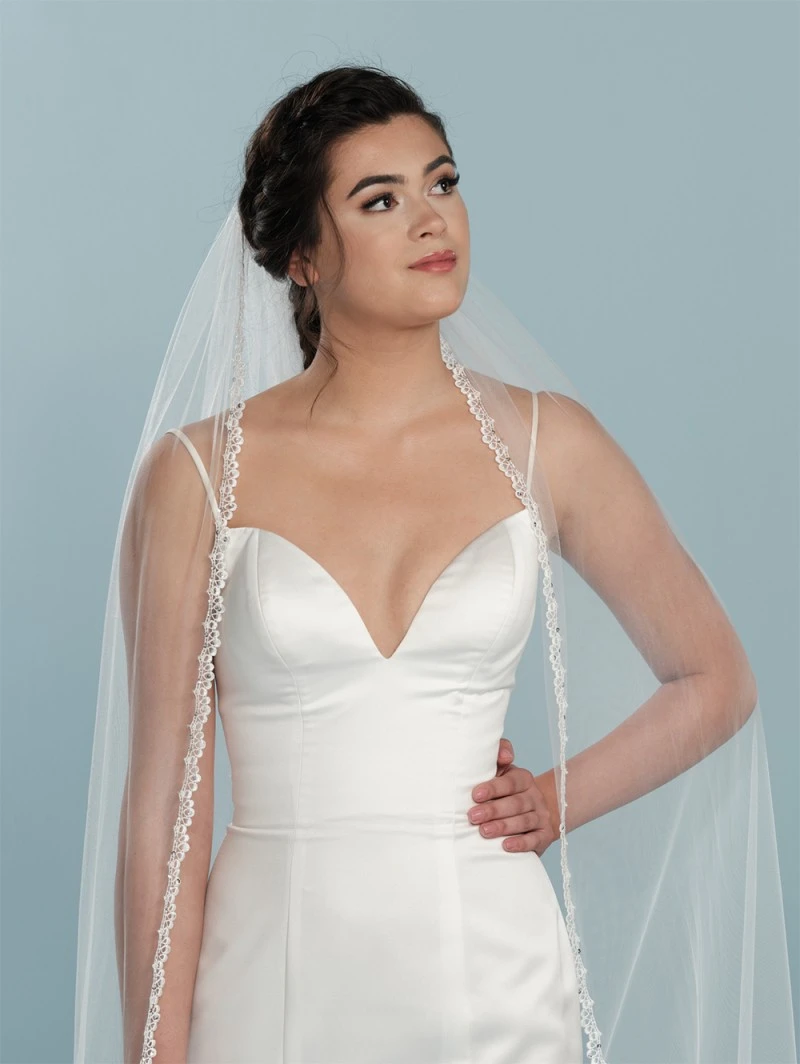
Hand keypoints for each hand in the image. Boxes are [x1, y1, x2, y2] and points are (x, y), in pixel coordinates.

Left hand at [467, 738, 559, 856]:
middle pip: (516, 803)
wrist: (535, 812)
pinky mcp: (544, 835)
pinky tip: (506, 846)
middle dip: (493, 810)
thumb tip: (504, 755)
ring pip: (524, 821)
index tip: (475, 795)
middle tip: (473, 816)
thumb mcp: (503, 773)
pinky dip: (521, 843)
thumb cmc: (507, 792)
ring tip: (484, 831)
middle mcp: (535, 796)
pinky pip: (535, 840)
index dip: (493, 788)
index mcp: (523, 779)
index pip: (511, 782)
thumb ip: (498, 757)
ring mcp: (541, 816)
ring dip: (503, 826)